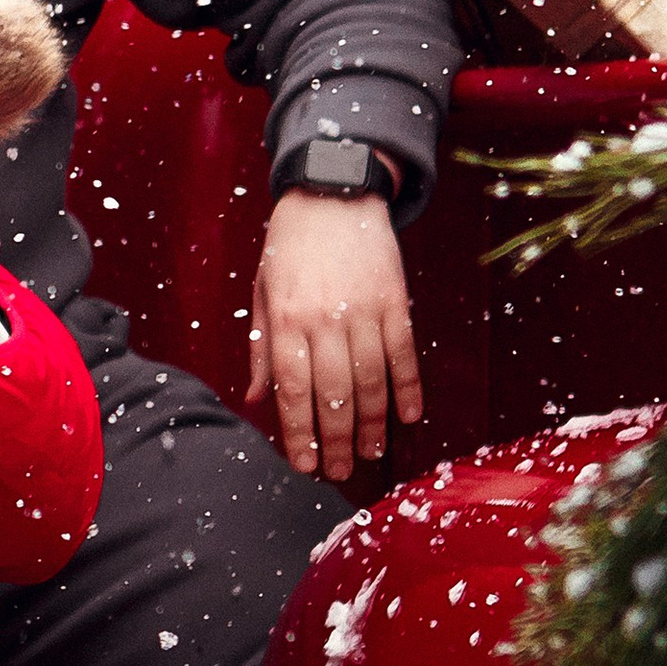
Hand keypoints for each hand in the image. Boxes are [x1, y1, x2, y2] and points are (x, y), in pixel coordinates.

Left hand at [249, 186, 421, 485]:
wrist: (331, 193)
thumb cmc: (289, 247)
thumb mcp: (263, 293)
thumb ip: (262, 350)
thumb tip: (257, 401)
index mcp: (286, 320)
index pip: (293, 391)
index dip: (299, 433)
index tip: (305, 465)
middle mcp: (325, 320)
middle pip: (334, 395)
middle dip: (336, 440)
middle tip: (340, 472)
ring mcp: (364, 311)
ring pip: (371, 381)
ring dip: (373, 423)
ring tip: (371, 453)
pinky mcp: (395, 301)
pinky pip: (403, 354)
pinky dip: (409, 387)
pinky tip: (408, 416)